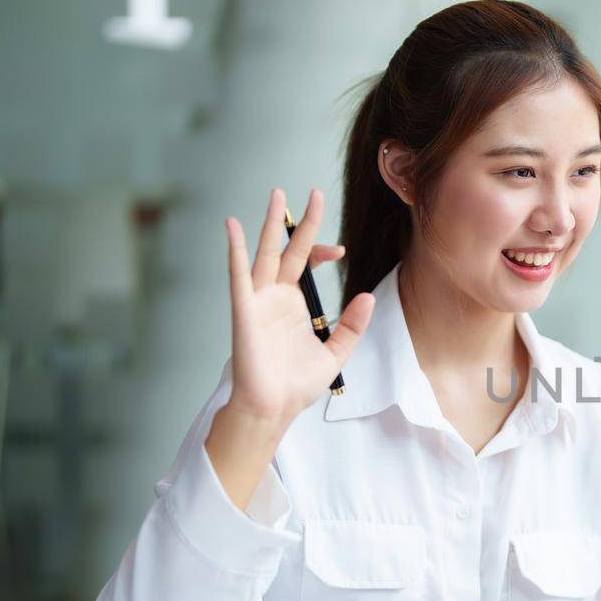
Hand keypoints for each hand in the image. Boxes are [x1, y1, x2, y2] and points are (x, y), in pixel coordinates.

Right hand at [223, 187, 374, 427]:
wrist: (274, 408)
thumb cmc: (297, 384)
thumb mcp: (335, 352)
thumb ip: (351, 325)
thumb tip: (368, 297)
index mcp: (294, 304)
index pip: (306, 263)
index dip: (322, 249)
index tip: (342, 249)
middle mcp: (275, 297)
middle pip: (288, 249)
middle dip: (300, 222)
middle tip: (312, 192)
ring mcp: (258, 301)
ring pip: (265, 254)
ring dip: (270, 224)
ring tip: (277, 194)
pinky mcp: (243, 311)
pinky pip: (238, 276)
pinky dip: (235, 250)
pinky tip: (232, 226)